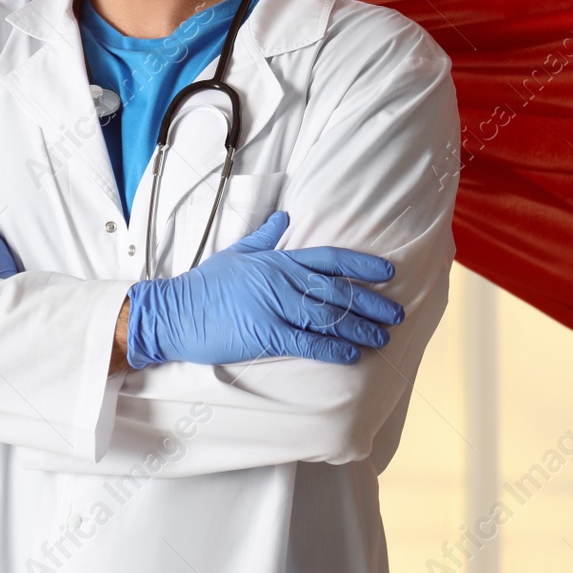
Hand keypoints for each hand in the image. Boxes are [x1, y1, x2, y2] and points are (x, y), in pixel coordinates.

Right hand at [125, 212, 401, 368]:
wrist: (176, 311)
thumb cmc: (205, 284)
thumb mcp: (236, 253)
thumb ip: (264, 237)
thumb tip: (284, 218)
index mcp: (277, 259)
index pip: (330, 258)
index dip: (362, 264)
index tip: (388, 272)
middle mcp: (281, 279)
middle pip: (337, 290)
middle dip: (371, 303)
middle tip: (395, 314)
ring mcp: (274, 306)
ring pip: (328, 317)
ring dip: (359, 329)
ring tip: (381, 339)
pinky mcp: (265, 333)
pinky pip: (308, 342)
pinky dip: (333, 348)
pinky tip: (352, 355)